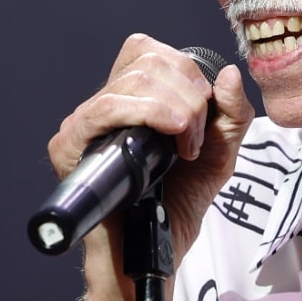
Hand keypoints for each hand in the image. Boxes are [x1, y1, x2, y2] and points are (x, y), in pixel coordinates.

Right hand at [47, 33, 254, 265]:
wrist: (156, 249)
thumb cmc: (178, 204)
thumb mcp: (220, 154)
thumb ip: (232, 114)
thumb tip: (229, 74)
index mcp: (133, 99)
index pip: (149, 51)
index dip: (185, 71)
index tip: (204, 112)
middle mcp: (104, 106)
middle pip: (148, 61)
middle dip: (190, 94)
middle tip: (197, 137)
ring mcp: (84, 124)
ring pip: (132, 80)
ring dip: (176, 108)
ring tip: (186, 146)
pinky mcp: (68, 145)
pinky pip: (103, 108)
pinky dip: (147, 112)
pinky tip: (171, 132)